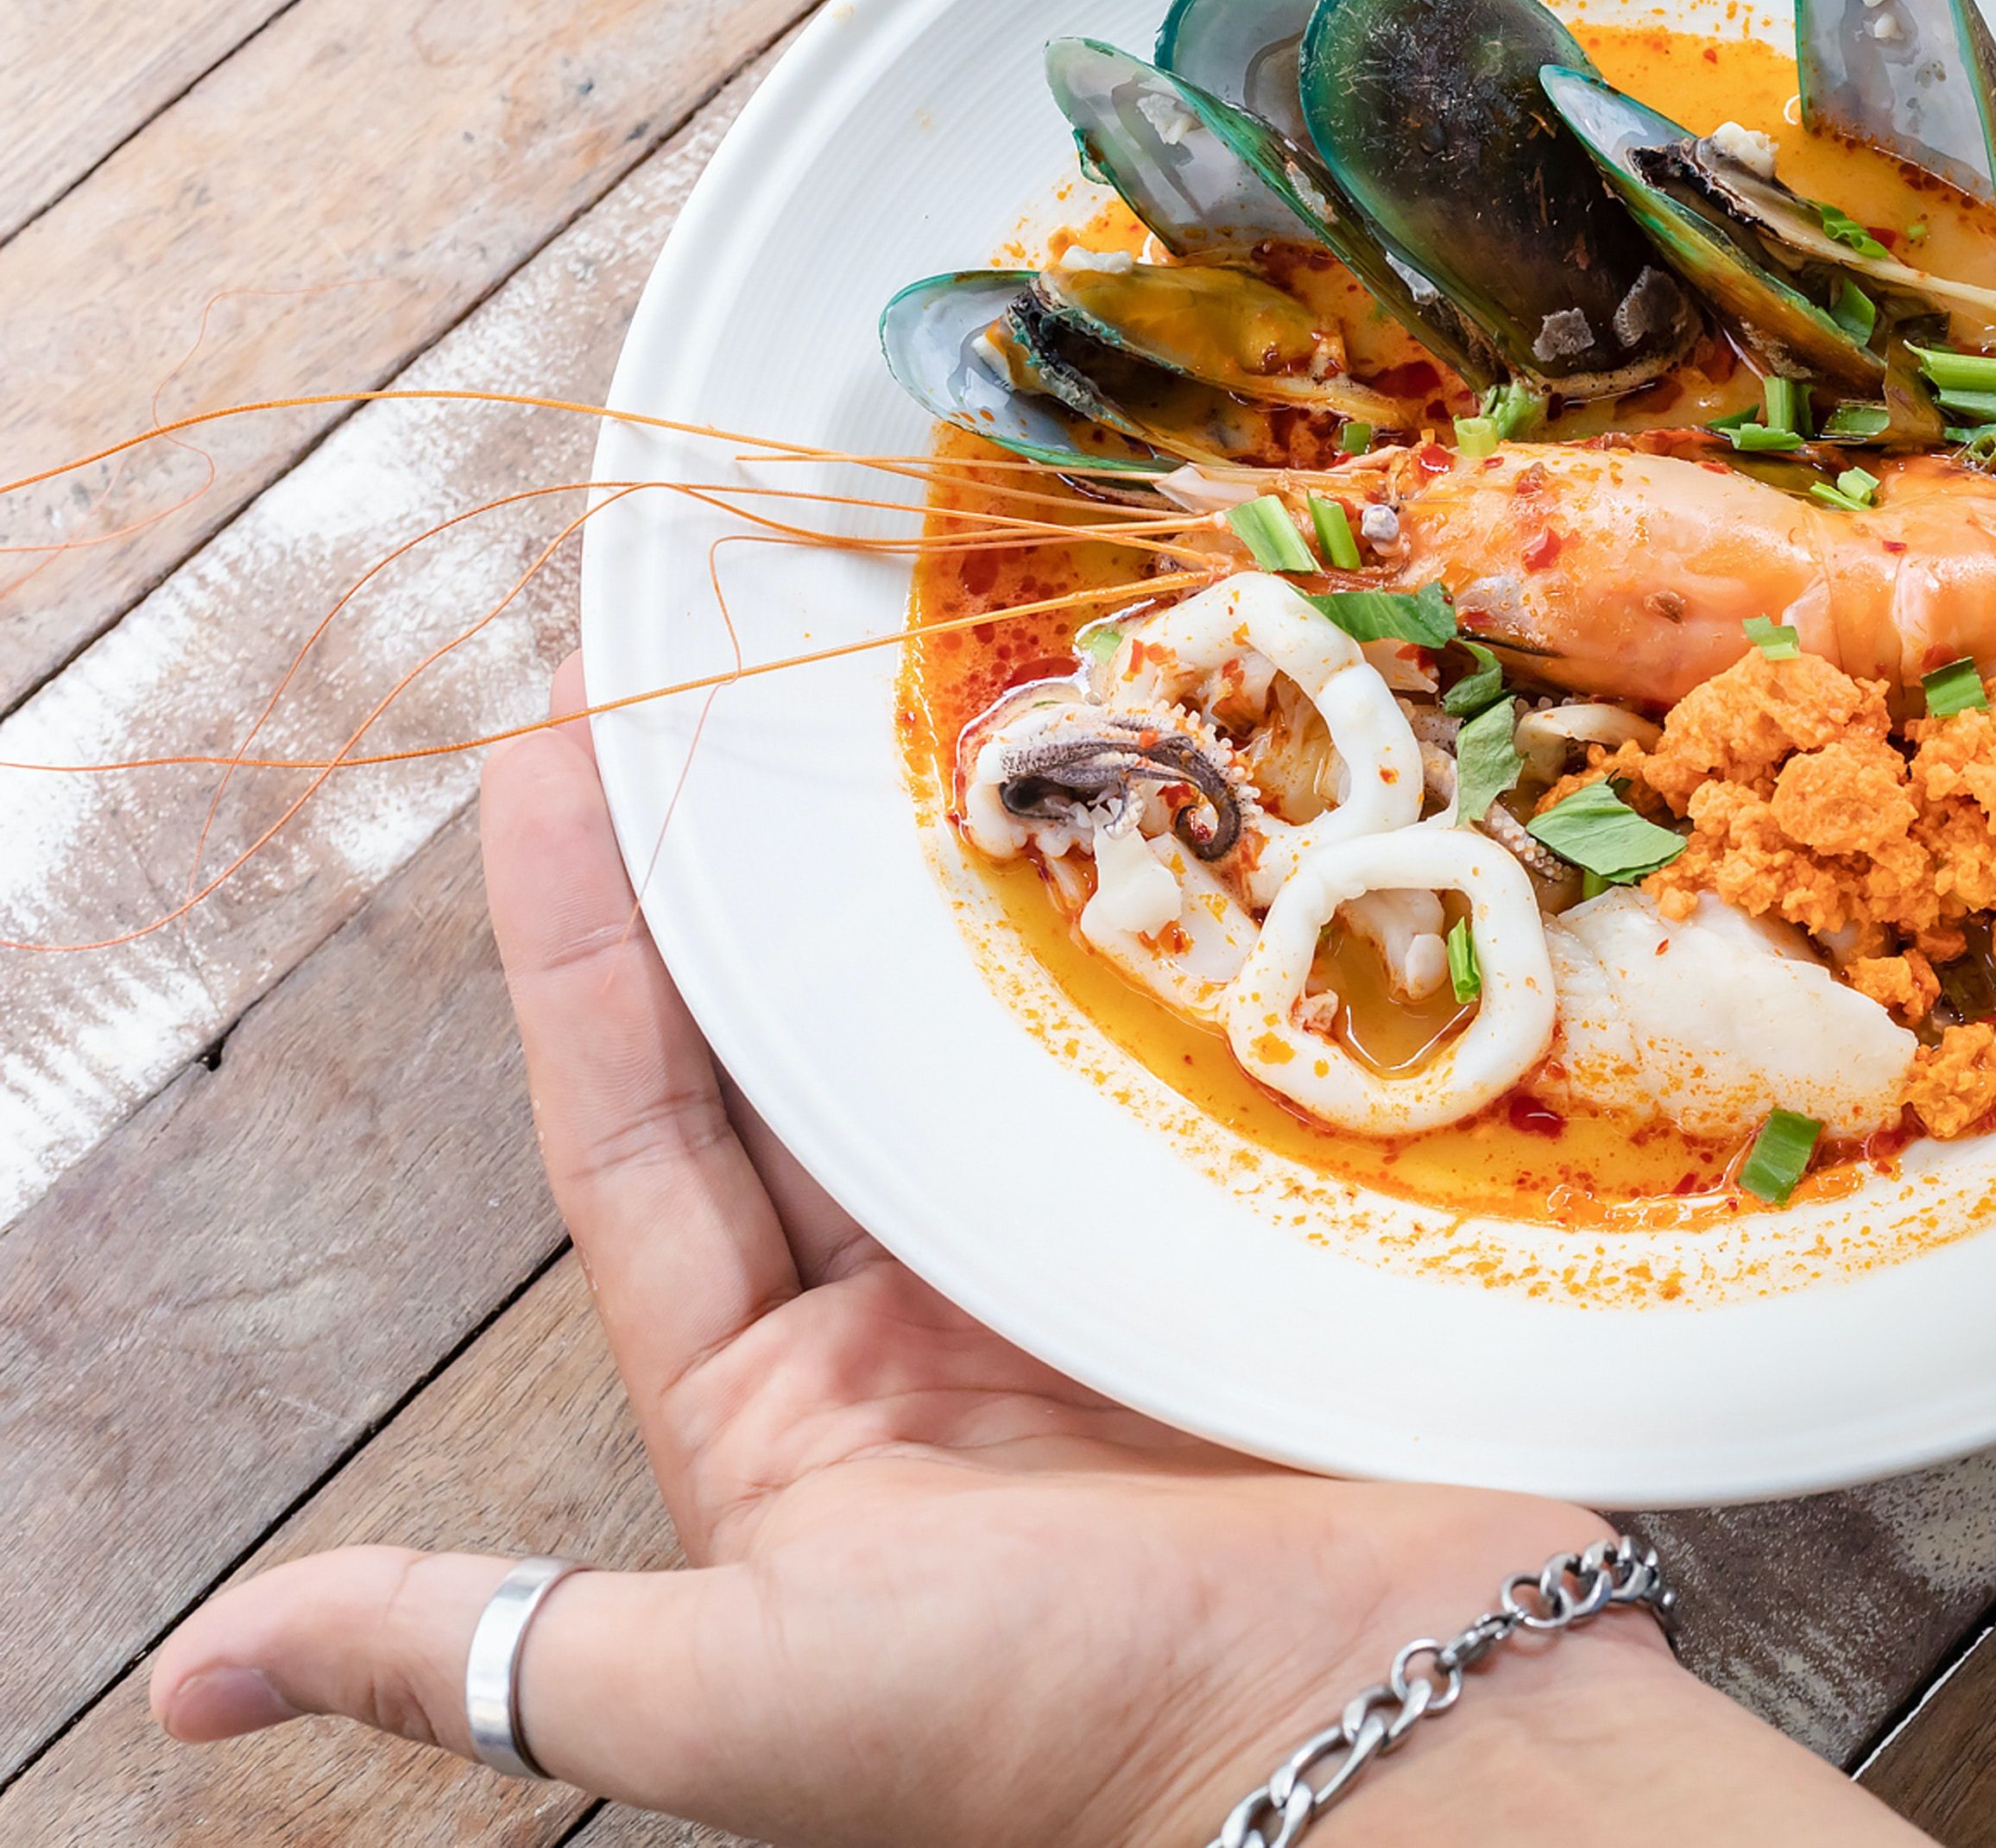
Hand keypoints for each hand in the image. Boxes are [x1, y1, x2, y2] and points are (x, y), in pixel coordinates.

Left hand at [145, 657, 1744, 1846]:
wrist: (1369, 1741)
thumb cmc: (1045, 1734)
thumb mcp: (724, 1695)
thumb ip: (483, 1648)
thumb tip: (199, 1679)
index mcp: (788, 1405)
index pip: (639, 1129)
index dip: (586, 947)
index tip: (548, 756)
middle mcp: (925, 1314)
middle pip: (808, 1049)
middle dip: (756, 878)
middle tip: (729, 680)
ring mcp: (1088, 1251)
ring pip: (982, 1026)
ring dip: (943, 884)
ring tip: (905, 705)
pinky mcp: (1231, 1214)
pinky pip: (1159, 1040)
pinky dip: (1139, 935)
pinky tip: (1126, 813)